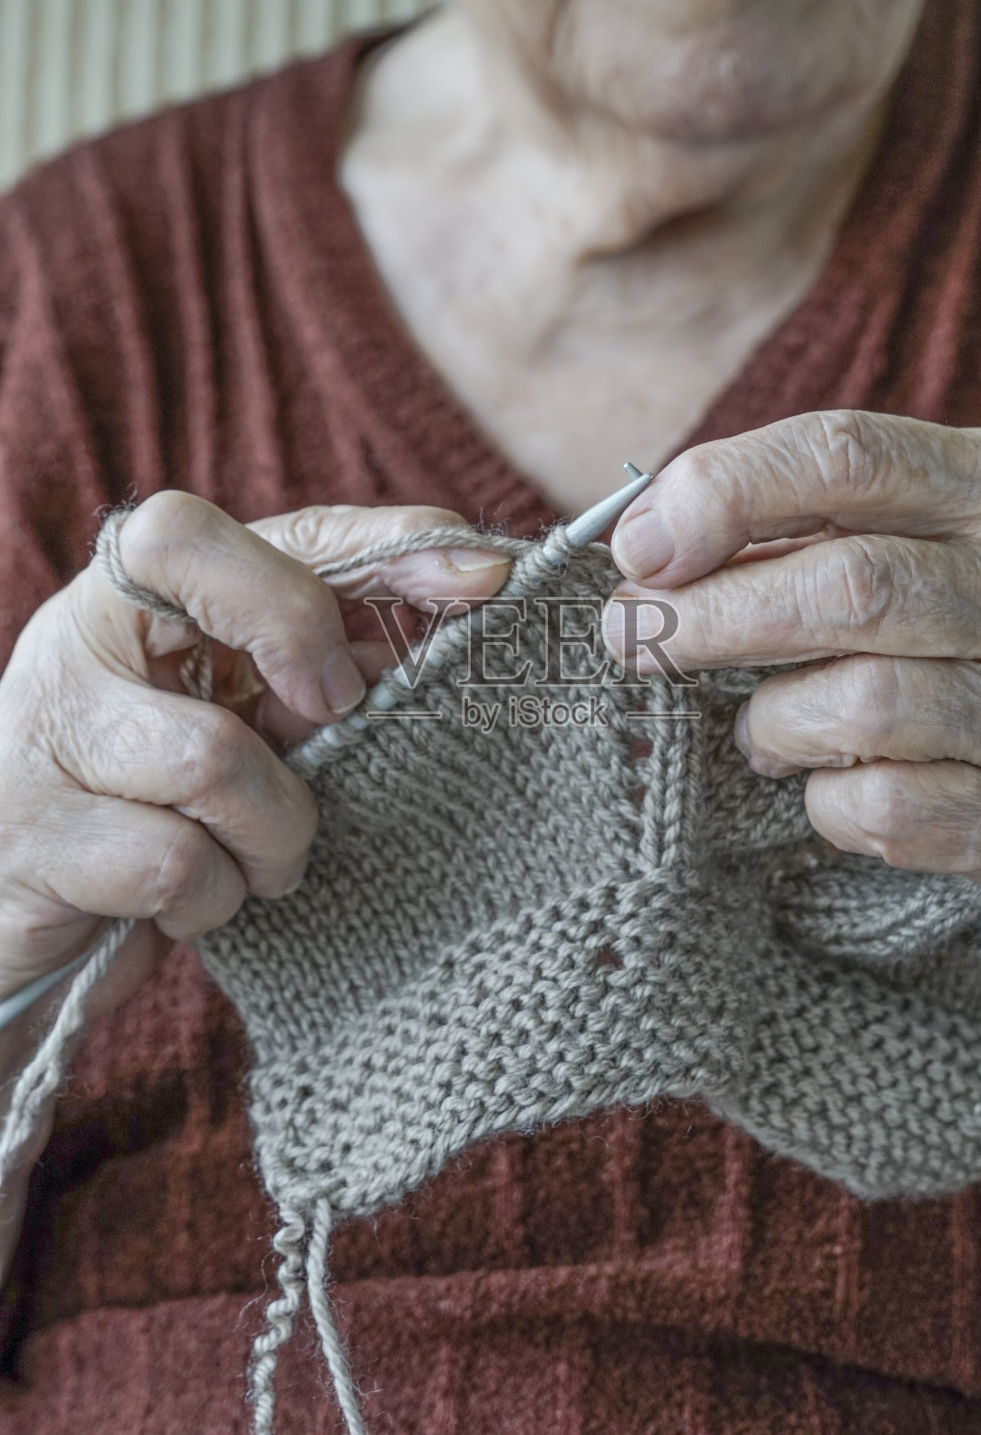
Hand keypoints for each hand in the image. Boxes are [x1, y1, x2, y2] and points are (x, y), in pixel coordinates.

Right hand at [0, 491, 510, 1014]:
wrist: (20, 916)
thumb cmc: (159, 813)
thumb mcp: (243, 723)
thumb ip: (317, 669)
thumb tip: (443, 622)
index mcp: (139, 595)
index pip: (257, 519)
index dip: (377, 538)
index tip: (481, 575)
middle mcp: (77, 635)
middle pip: (193, 559)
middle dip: (297, 635)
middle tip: (329, 717)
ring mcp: (44, 729)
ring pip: (212, 754)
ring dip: (273, 830)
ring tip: (261, 862)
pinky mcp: (33, 836)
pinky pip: (174, 861)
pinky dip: (216, 899)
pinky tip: (194, 906)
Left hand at [604, 410, 980, 899]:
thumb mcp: (956, 519)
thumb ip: (827, 515)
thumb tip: (655, 540)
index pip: (845, 456)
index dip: (723, 493)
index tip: (641, 544)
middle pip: (840, 588)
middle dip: (707, 616)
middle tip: (635, 635)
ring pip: (853, 705)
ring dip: (771, 721)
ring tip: (764, 727)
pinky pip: (879, 809)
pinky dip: (825, 798)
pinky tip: (833, 778)